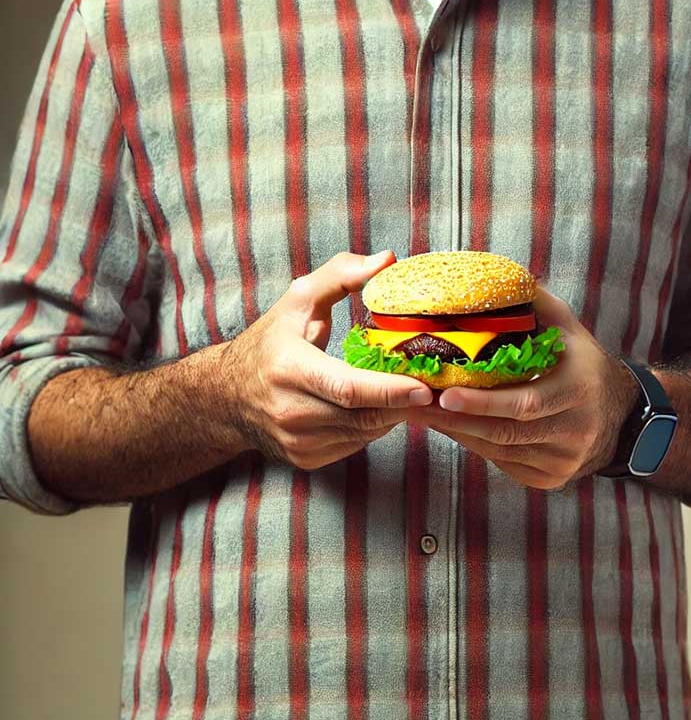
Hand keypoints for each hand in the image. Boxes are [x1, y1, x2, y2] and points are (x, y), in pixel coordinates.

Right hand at [223, 251, 432, 469]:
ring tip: (413, 393)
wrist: (226, 395)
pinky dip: (374, 427)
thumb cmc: (270, 341)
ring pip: (365, 433)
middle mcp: (290, 411)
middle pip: (363, 415)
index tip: (425, 386)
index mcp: (288, 369)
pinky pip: (355, 445)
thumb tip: (388, 261)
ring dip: (393, 415)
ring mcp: (297, 440)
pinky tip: (380, 407)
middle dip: (404, 404)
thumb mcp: (299, 300)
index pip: (347, 388)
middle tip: (436, 388)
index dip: (390, 390)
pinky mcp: (305, 458)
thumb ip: (342, 275)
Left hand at [411, 291, 638, 489]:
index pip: (525, 403)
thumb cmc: (585, 364)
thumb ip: (534, 305)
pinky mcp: (550, 478)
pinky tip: (452, 428)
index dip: (483, 403)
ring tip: (422, 413)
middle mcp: (574, 430)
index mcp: (578, 391)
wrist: (621, 415)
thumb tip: (494, 277)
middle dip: (455, 419)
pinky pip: (504, 463)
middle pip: (505, 432)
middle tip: (416, 403)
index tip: (444, 394)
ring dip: (458, 433)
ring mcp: (562, 460)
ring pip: (499, 450)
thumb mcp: (569, 330)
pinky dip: (475, 446)